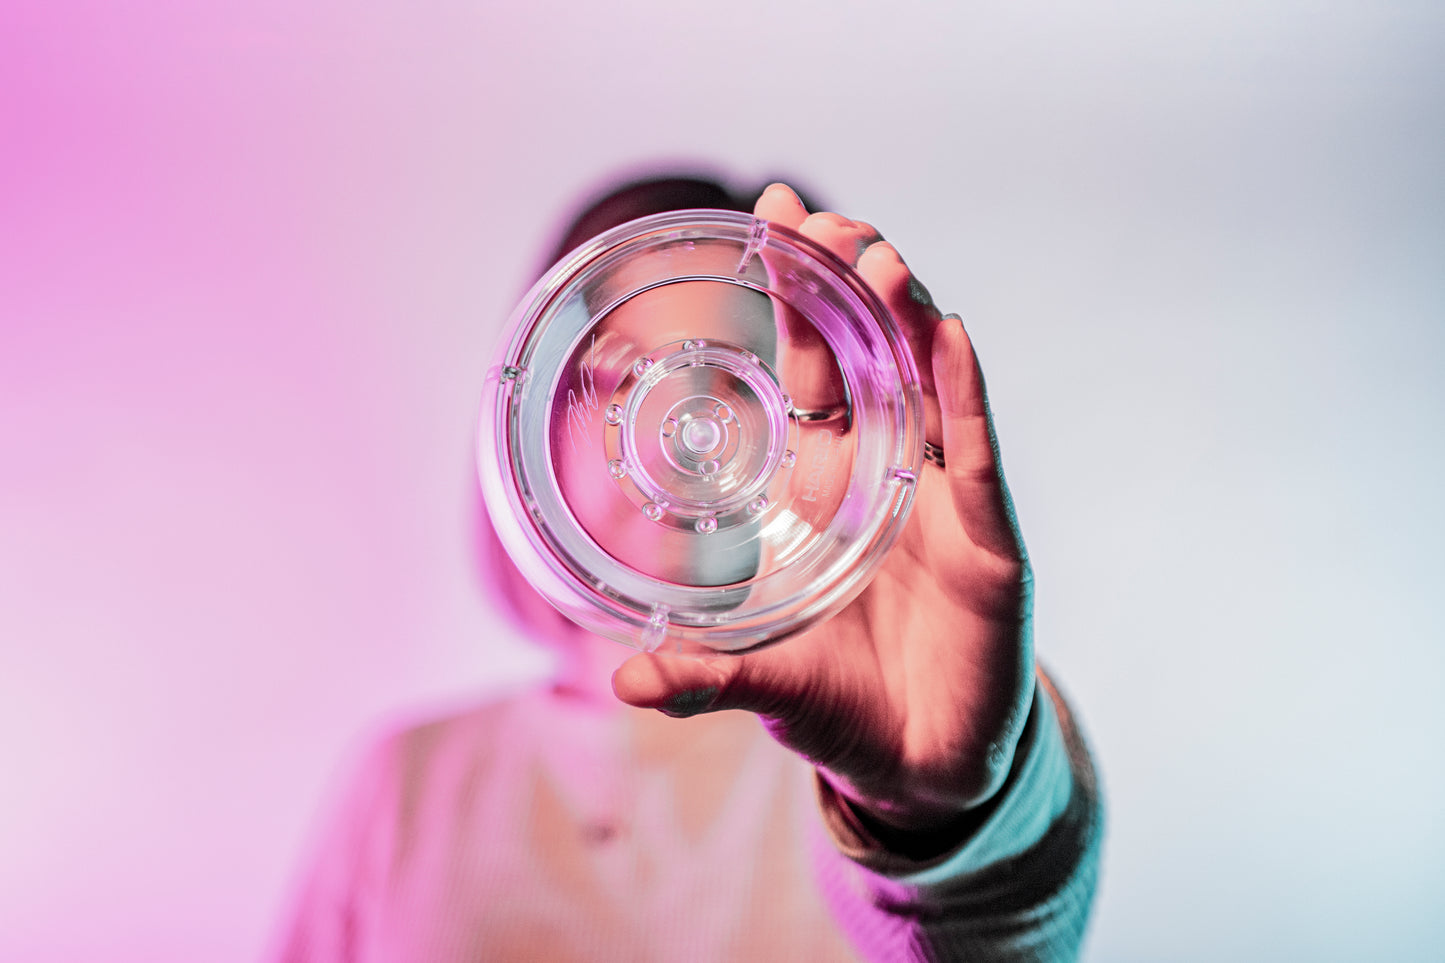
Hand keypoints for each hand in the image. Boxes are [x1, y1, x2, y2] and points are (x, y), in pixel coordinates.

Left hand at [612, 184, 1034, 835]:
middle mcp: (887, 477)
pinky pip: (975, 453)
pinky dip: (964, 393)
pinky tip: (948, 333)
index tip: (767, 222)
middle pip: (869, 358)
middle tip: (819, 218)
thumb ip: (704, 676)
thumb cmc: (844, 706)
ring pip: (927, 386)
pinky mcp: (988, 538)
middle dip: (845, 284)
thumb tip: (625, 681)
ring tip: (875, 254)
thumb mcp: (764, 679)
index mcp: (829, 489)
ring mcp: (942, 501)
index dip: (794, 301)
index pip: (813, 374)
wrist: (925, 770)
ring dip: (903, 317)